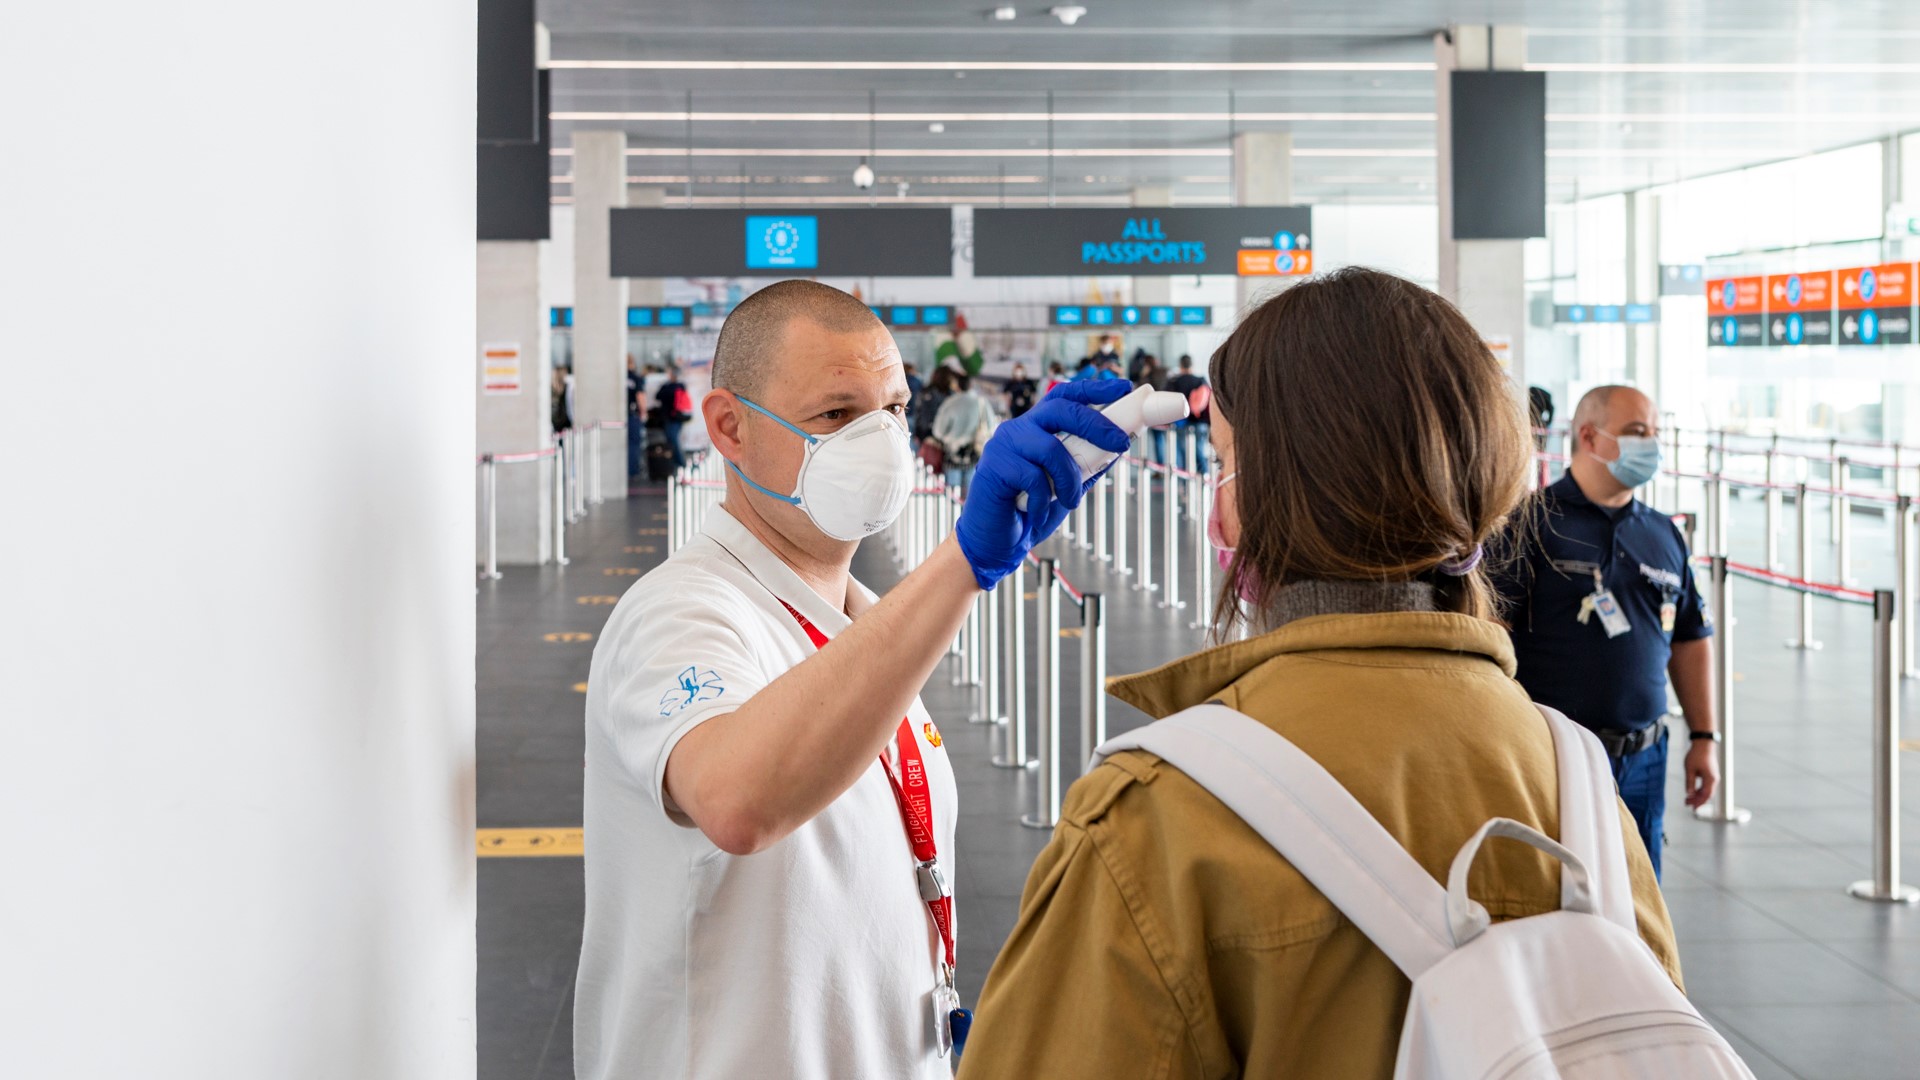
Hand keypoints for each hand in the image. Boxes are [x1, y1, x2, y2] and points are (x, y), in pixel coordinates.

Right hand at [954, 380, 1134, 589]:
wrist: (995, 543)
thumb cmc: (1030, 512)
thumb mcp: (1068, 485)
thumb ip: (1087, 465)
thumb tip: (1119, 446)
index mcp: (1036, 429)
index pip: (1064, 397)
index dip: (1094, 389)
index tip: (1123, 387)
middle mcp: (1019, 429)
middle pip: (1059, 409)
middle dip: (1095, 424)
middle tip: (1121, 443)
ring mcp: (1003, 445)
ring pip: (1050, 448)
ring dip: (1069, 479)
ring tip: (1070, 500)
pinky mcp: (994, 467)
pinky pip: (1032, 477)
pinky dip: (1042, 499)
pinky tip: (1036, 512)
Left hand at [1683, 738, 1718, 808]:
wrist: (1704, 744)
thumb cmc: (1696, 756)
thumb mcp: (1690, 769)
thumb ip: (1690, 782)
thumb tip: (1689, 793)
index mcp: (1711, 779)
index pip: (1706, 795)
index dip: (1699, 802)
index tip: (1692, 807)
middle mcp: (1714, 779)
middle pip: (1707, 794)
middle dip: (1698, 800)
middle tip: (1686, 804)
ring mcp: (1714, 777)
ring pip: (1707, 791)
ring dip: (1698, 796)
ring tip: (1688, 799)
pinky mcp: (1711, 774)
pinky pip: (1707, 786)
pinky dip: (1700, 790)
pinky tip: (1693, 792)